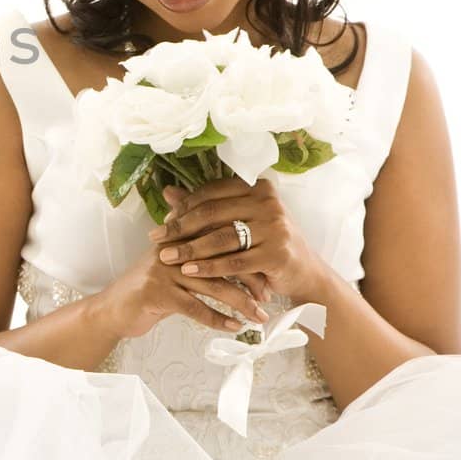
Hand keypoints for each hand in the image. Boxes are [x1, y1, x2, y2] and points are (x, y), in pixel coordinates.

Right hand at [94, 236, 272, 341]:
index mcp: (178, 239)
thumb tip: (237, 259)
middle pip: (220, 260)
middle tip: (269, 296)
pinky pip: (195, 307)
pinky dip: (217, 319)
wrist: (112, 310)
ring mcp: (163, 271)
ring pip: (212, 285)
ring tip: (258, 316)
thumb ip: (199, 259)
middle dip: (249, 279)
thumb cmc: (147, 290)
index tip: (268, 273)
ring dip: (240, 303)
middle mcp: (172, 250)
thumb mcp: (172, 269)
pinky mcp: (157, 293)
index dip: (246, 256)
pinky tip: (234, 327)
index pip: (220, 240)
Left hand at [149, 176, 330, 304]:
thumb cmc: (266, 243)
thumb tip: (168, 192)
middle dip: (180, 228)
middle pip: (213, 213)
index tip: (163, 221)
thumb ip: (206, 206)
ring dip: (190, 249)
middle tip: (156, 239)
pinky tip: (189, 272)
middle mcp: (269, 202)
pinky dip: (209, 267)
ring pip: (222, 238)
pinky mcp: (278, 254)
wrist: (304, 272)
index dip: (184, 207)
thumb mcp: (239, 221)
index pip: (212, 193)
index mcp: (258, 187)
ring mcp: (276, 228)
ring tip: (166, 257)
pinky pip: (235, 262)